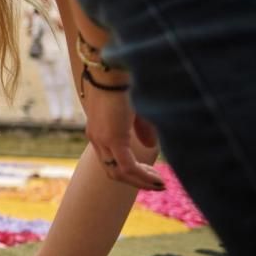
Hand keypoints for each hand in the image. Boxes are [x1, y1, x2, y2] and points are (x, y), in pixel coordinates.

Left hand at [80, 70, 164, 189]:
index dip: (129, 172)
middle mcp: (96, 139)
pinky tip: (157, 178)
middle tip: (157, 183)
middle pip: (112, 171)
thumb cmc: (123, 84)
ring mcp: (101, 140)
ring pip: (118, 173)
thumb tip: (151, 147)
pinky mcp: (112, 138)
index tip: (150, 174)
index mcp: (98, 132)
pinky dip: (142, 175)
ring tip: (159, 183)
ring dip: (140, 181)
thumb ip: (141, 129)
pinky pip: (127, 166)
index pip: (110, 161)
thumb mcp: (135, 110)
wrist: (111, 71)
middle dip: (135, 181)